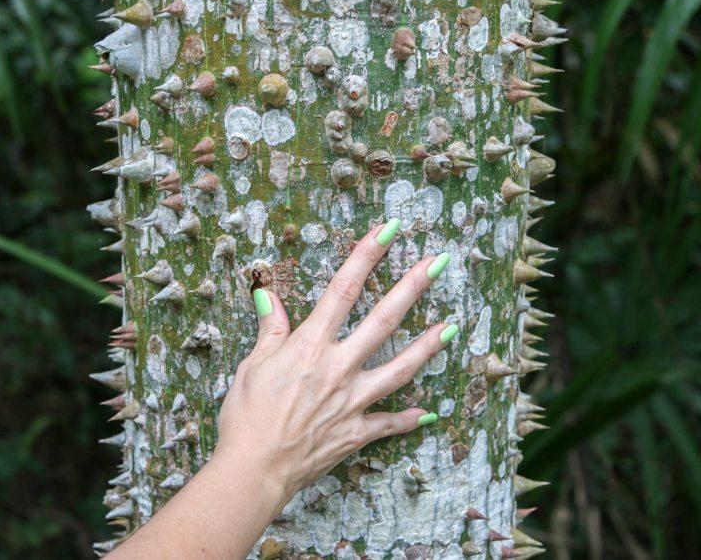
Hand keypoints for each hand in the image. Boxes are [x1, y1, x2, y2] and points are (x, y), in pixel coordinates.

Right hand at [214, 219, 454, 506]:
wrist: (253, 470)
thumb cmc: (246, 417)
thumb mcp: (252, 365)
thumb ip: (270, 330)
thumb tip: (268, 295)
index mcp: (310, 345)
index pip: (343, 289)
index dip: (367, 255)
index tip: (388, 230)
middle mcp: (339, 367)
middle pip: (384, 320)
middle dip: (413, 287)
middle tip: (439, 263)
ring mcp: (353, 400)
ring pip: (400, 368)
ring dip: (429, 346)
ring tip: (454, 327)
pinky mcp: (356, 432)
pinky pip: (389, 423)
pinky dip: (409, 419)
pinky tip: (428, 413)